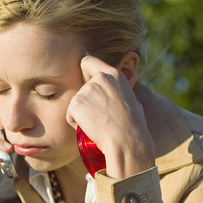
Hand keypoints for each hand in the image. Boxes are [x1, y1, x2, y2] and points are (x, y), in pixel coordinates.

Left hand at [67, 55, 154, 178]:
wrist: (126, 140)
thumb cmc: (133, 127)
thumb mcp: (133, 102)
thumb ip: (122, 94)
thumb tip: (128, 101)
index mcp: (114, 74)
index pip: (87, 62)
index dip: (84, 74)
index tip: (87, 85)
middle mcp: (100, 78)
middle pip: (80, 87)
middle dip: (85, 101)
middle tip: (99, 116)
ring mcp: (87, 90)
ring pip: (76, 102)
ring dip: (82, 114)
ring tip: (98, 124)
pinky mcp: (76, 103)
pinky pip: (70, 115)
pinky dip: (76, 124)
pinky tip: (91, 129)